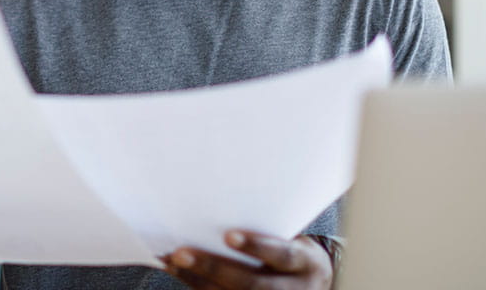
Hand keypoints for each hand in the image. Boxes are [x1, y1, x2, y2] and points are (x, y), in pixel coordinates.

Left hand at [162, 230, 332, 288]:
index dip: (256, 246)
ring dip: (197, 279)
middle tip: (180, 252)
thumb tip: (216, 203)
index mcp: (304, 263)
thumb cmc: (292, 251)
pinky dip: (197, 286)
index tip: (229, 235)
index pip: (281, 254)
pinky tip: (178, 271)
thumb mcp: (292, 238)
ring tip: (171, 261)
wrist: (314, 285)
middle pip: (251, 283)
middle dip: (213, 268)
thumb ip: (266, 227)